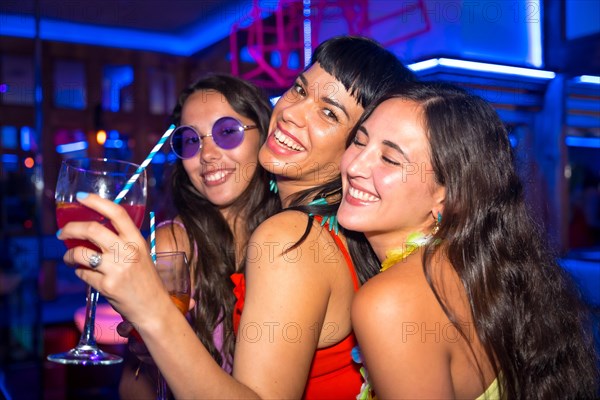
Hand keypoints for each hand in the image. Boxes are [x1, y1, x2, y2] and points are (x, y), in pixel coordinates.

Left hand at [57, 193, 171, 327]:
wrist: (153, 308)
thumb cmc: (146, 280)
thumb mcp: (141, 254)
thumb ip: (123, 241)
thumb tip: (94, 230)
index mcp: (137, 240)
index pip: (117, 213)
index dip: (97, 201)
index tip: (81, 197)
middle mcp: (127, 251)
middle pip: (92, 230)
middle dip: (71, 228)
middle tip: (62, 232)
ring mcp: (116, 269)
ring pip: (81, 253)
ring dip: (69, 254)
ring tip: (69, 257)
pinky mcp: (106, 286)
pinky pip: (83, 273)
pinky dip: (79, 272)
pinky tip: (83, 273)